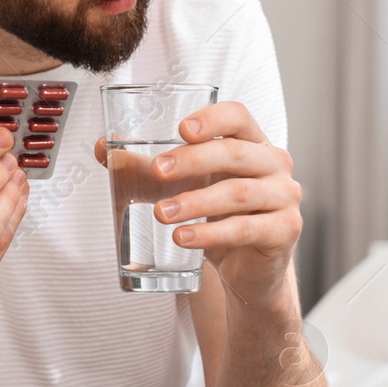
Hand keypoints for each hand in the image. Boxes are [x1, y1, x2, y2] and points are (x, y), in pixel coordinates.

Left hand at [94, 100, 300, 304]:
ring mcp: (285, 198)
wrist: (249, 270)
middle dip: (192, 160)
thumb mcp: (186, 187)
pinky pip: (245, 229)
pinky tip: (183, 239)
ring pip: (237, 193)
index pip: (238, 117)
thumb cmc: (219, 217)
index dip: (211, 119)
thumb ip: (148, 168)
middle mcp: (275, 165)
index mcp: (253, 143)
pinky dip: (210, 234)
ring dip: (195, 202)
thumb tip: (103, 148)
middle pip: (235, 153)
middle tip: (157, 171)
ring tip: (160, 214)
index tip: (179, 129)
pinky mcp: (285, 231)